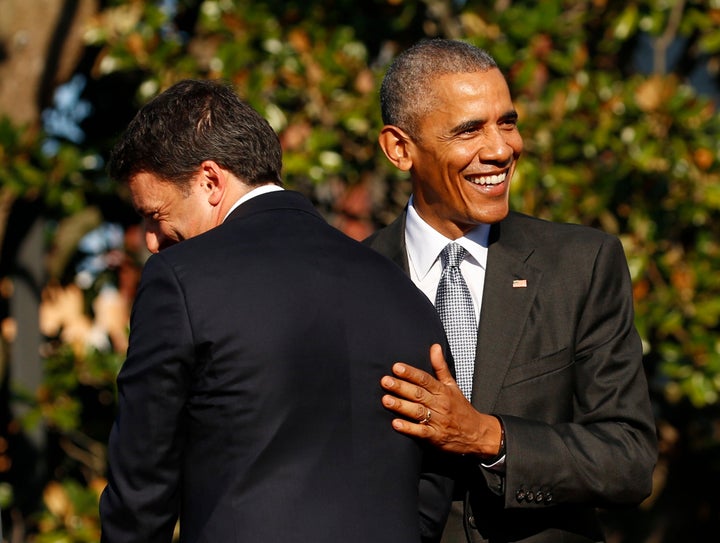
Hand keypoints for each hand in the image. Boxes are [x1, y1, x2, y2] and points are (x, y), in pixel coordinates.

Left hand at [381, 344, 501, 457]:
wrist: (477, 434)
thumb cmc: (461, 408)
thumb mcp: (452, 385)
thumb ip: (441, 367)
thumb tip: (434, 346)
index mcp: (443, 391)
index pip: (425, 379)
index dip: (410, 373)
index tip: (396, 367)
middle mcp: (440, 404)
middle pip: (419, 394)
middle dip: (401, 387)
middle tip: (385, 381)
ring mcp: (438, 421)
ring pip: (418, 411)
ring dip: (401, 406)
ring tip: (386, 400)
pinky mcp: (436, 437)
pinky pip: (421, 432)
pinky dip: (409, 428)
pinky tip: (396, 424)